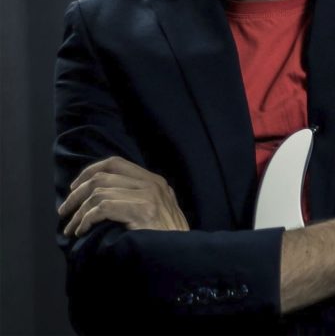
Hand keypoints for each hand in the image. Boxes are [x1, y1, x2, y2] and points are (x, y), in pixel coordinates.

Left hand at [58, 156, 188, 236]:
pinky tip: (82, 231)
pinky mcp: (142, 212)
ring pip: (99, 193)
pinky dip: (86, 220)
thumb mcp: (159, 211)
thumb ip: (140, 198)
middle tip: (64, 211)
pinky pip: (103, 208)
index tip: (75, 188)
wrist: (184, 257)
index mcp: (155, 181)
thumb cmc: (167, 240)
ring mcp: (149, 197)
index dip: (90, 171)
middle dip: (77, 193)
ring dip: (78, 212)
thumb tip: (104, 196)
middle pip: (102, 176)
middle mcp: (152, 184)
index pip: (115, 163)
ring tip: (71, 228)